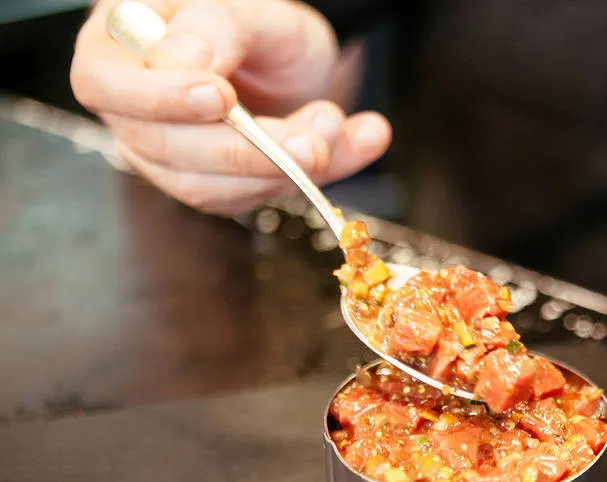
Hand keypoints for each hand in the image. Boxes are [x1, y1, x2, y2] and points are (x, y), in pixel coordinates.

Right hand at [71, 0, 391, 215]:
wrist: (294, 56)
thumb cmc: (256, 23)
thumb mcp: (246, 7)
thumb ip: (215, 27)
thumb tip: (180, 63)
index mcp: (119, 48)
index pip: (106, 85)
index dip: (159, 99)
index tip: (220, 96)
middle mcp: (135, 110)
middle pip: (166, 151)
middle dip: (249, 150)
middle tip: (315, 133)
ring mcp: (172, 157)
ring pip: (213, 189)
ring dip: (287, 169)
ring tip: (340, 127)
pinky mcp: (218, 187)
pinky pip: (258, 198)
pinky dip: (317, 177)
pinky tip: (359, 140)